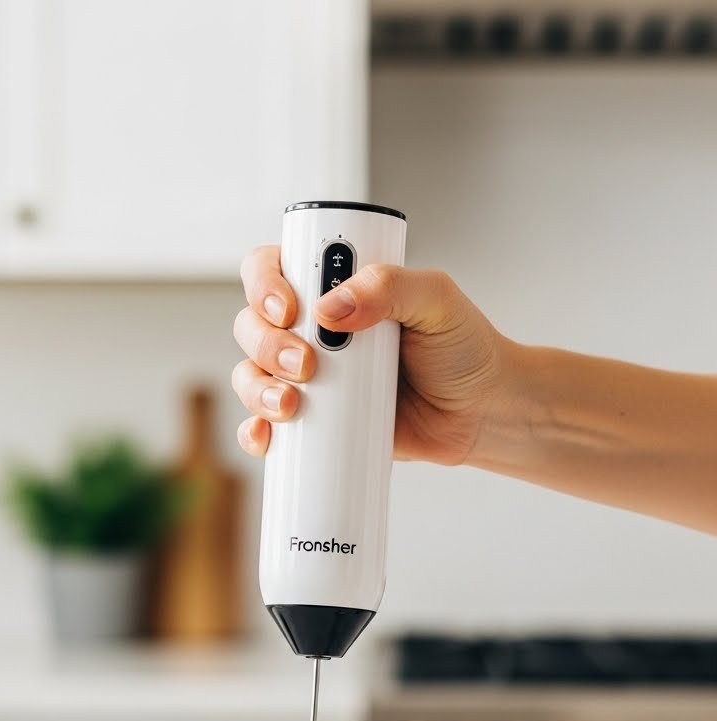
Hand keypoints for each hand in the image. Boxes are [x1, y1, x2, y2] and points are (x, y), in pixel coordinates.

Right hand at [232, 246, 513, 465]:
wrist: (482, 413)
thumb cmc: (463, 350)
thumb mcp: (436, 301)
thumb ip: (390, 287)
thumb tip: (332, 306)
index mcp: (335, 288)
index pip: (273, 269)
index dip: (264, 284)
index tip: (290, 309)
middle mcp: (313, 330)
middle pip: (252, 325)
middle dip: (266, 344)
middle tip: (307, 364)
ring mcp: (311, 379)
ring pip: (252, 375)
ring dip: (256, 389)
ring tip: (291, 406)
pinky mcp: (317, 423)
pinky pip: (268, 426)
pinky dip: (256, 432)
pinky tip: (266, 438)